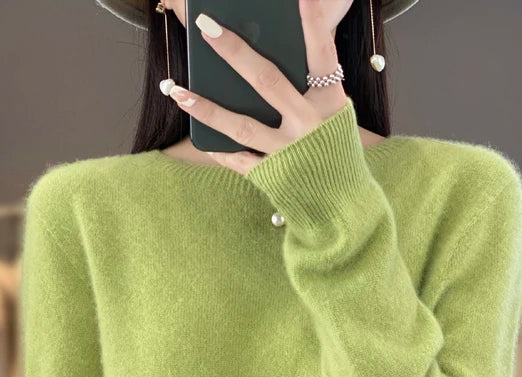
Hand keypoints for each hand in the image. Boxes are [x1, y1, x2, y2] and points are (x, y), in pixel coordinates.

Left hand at [168, 0, 348, 174]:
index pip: (322, 55)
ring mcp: (289, 152)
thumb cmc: (335, 153)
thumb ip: (312, 90)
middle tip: (206, 26)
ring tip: (178, 91)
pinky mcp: (274, 176)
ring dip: (205, 107)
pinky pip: (239, 159)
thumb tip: (271, 60)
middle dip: (234, 52)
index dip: (312, 25)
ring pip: (240, 125)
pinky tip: (198, 135)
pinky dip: (218, 149)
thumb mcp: (335, 117)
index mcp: (330, 103)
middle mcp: (309, 125)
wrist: (343, 206)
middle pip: (267, 81)